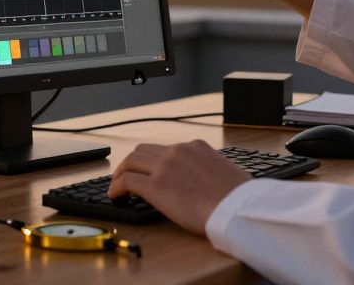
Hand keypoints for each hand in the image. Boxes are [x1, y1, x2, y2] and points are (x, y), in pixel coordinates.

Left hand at [108, 140, 250, 234]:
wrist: (235, 207)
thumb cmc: (238, 197)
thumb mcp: (227, 171)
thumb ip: (211, 169)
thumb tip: (210, 181)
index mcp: (196, 147)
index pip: (167, 148)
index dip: (154, 159)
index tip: (150, 169)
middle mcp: (177, 151)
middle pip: (144, 150)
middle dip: (133, 162)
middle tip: (127, 173)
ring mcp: (164, 167)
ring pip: (132, 161)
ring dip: (121, 172)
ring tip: (116, 185)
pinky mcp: (155, 186)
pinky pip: (127, 181)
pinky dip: (117, 186)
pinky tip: (115, 195)